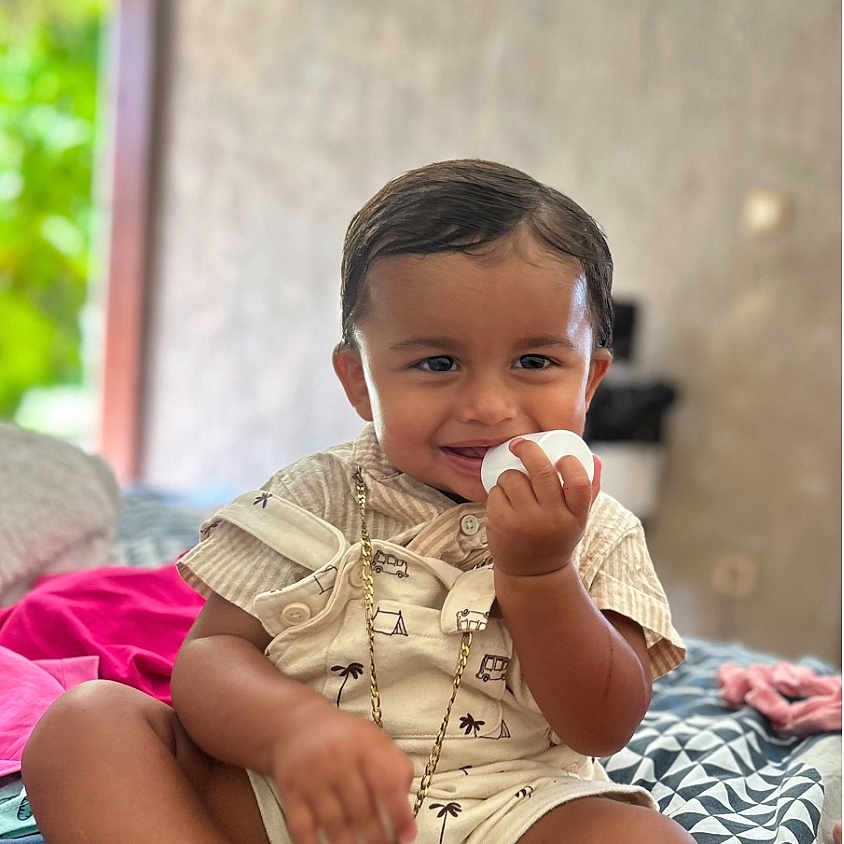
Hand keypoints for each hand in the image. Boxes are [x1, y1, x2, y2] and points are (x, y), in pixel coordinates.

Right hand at [272, 701, 416, 843]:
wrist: (296, 722)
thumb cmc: (342, 736)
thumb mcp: (373, 738)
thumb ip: (394, 764)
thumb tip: (406, 801)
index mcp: (363, 744)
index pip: (387, 782)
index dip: (400, 813)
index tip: (407, 835)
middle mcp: (337, 758)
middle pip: (362, 810)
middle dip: (377, 837)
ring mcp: (311, 776)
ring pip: (335, 824)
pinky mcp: (290, 791)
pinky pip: (302, 828)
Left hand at [485, 437, 601, 576]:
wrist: (533, 573)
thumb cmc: (557, 536)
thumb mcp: (578, 518)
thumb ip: (589, 489)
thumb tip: (596, 458)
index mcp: (575, 516)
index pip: (578, 482)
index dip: (570, 463)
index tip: (561, 458)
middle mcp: (552, 519)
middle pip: (541, 471)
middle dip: (528, 449)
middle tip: (520, 444)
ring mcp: (525, 522)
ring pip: (513, 477)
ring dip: (510, 474)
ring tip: (514, 484)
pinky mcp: (502, 523)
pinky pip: (496, 492)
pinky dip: (497, 491)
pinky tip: (503, 500)